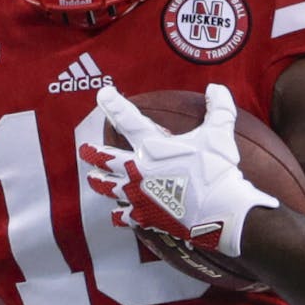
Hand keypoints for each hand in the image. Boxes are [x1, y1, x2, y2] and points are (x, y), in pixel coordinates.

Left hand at [80, 83, 277, 256]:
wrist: (217, 210)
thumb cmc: (216, 170)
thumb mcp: (220, 133)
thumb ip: (219, 108)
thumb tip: (217, 88)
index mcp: (152, 146)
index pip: (126, 118)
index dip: (113, 104)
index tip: (103, 94)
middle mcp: (138, 169)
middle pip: (105, 158)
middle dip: (92, 152)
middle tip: (84, 149)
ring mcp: (138, 194)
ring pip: (108, 187)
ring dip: (99, 181)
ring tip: (93, 179)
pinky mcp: (144, 216)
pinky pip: (123, 216)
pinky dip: (119, 215)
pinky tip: (117, 215)